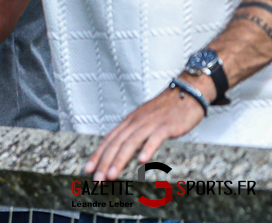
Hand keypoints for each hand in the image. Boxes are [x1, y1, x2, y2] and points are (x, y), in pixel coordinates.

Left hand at [86, 83, 205, 180]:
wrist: (186, 94)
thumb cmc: (165, 111)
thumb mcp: (144, 121)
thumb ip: (133, 133)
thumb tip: (121, 147)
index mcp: (129, 122)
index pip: (109, 140)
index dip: (97, 155)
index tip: (87, 169)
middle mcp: (135, 122)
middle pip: (116, 143)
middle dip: (104, 162)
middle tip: (97, 179)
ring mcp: (150, 124)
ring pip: (130, 143)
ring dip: (119, 160)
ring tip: (111, 175)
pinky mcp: (166, 126)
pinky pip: (154, 138)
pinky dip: (147, 149)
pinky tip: (141, 161)